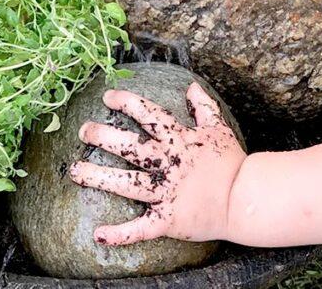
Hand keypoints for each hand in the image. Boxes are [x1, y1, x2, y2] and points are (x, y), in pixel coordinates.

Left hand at [69, 83, 245, 245]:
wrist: (247, 199)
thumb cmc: (231, 163)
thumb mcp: (218, 129)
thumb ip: (203, 107)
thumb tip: (192, 87)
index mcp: (178, 139)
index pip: (148, 114)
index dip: (126, 102)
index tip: (107, 96)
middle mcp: (168, 164)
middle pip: (130, 147)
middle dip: (103, 136)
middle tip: (83, 130)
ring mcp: (167, 192)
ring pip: (127, 184)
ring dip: (98, 177)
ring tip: (74, 170)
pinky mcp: (169, 219)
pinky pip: (142, 228)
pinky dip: (120, 235)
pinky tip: (98, 235)